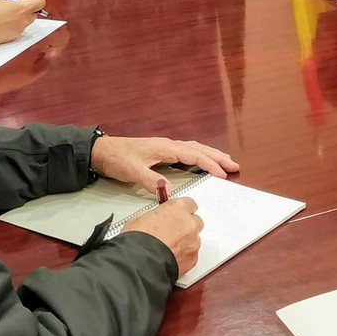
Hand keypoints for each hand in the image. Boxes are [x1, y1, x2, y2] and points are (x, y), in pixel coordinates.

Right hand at [0, 0, 45, 44]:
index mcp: (22, 8)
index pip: (40, 2)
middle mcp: (23, 21)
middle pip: (33, 13)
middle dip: (26, 8)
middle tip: (15, 5)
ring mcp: (18, 30)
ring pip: (25, 21)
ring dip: (19, 16)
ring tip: (5, 13)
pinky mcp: (12, 38)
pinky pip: (17, 29)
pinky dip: (13, 25)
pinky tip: (1, 22)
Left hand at [90, 135, 239, 194]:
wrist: (102, 151)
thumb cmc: (117, 159)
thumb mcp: (132, 171)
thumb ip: (150, 180)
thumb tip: (170, 189)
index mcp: (165, 148)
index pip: (193, 155)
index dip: (210, 164)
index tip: (223, 173)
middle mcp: (168, 145)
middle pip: (198, 149)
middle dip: (217, 157)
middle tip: (234, 165)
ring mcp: (165, 147)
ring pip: (194, 148)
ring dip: (210, 154)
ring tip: (225, 161)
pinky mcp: (161, 152)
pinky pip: (186, 151)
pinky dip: (199, 155)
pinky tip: (202, 161)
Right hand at [121, 198, 202, 278]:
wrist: (140, 262)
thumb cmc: (137, 240)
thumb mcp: (140, 218)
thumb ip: (155, 215)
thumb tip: (155, 218)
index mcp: (178, 208)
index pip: (189, 204)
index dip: (182, 210)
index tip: (177, 214)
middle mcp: (189, 223)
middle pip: (195, 221)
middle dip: (186, 226)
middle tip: (172, 232)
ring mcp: (193, 241)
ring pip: (194, 239)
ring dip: (185, 242)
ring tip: (169, 248)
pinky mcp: (193, 258)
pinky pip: (191, 255)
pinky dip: (184, 256)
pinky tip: (171, 258)